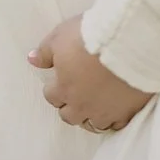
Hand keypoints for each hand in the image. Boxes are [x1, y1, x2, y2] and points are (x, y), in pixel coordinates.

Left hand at [27, 14, 154, 132]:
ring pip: (93, 124)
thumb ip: (45, 51)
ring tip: (93, 103)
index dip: (54, 88)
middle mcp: (82, 105)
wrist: (128, 40)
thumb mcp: (60, 36)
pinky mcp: (128, 111)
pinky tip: (114, 108)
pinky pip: (117, 124)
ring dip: (90, 115)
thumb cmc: (90, 36)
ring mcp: (105, 111)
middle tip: (75, 91)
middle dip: (69, 105)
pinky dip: (113, 118)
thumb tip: (32, 60)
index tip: (59, 80)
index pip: (51, 97)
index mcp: (64, 89)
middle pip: (69, 116)